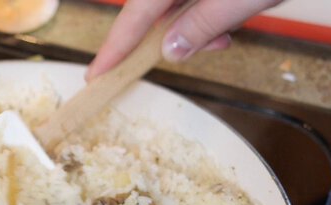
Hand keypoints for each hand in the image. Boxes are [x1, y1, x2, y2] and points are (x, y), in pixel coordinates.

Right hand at [86, 0, 282, 79]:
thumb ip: (205, 24)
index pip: (135, 13)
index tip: (97, 72)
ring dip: (197, 20)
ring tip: (228, 32)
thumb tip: (171, 49)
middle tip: (206, 48)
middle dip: (173, 32)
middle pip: (156, 3)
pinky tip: (233, 11)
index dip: (116, 47)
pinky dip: (209, 5)